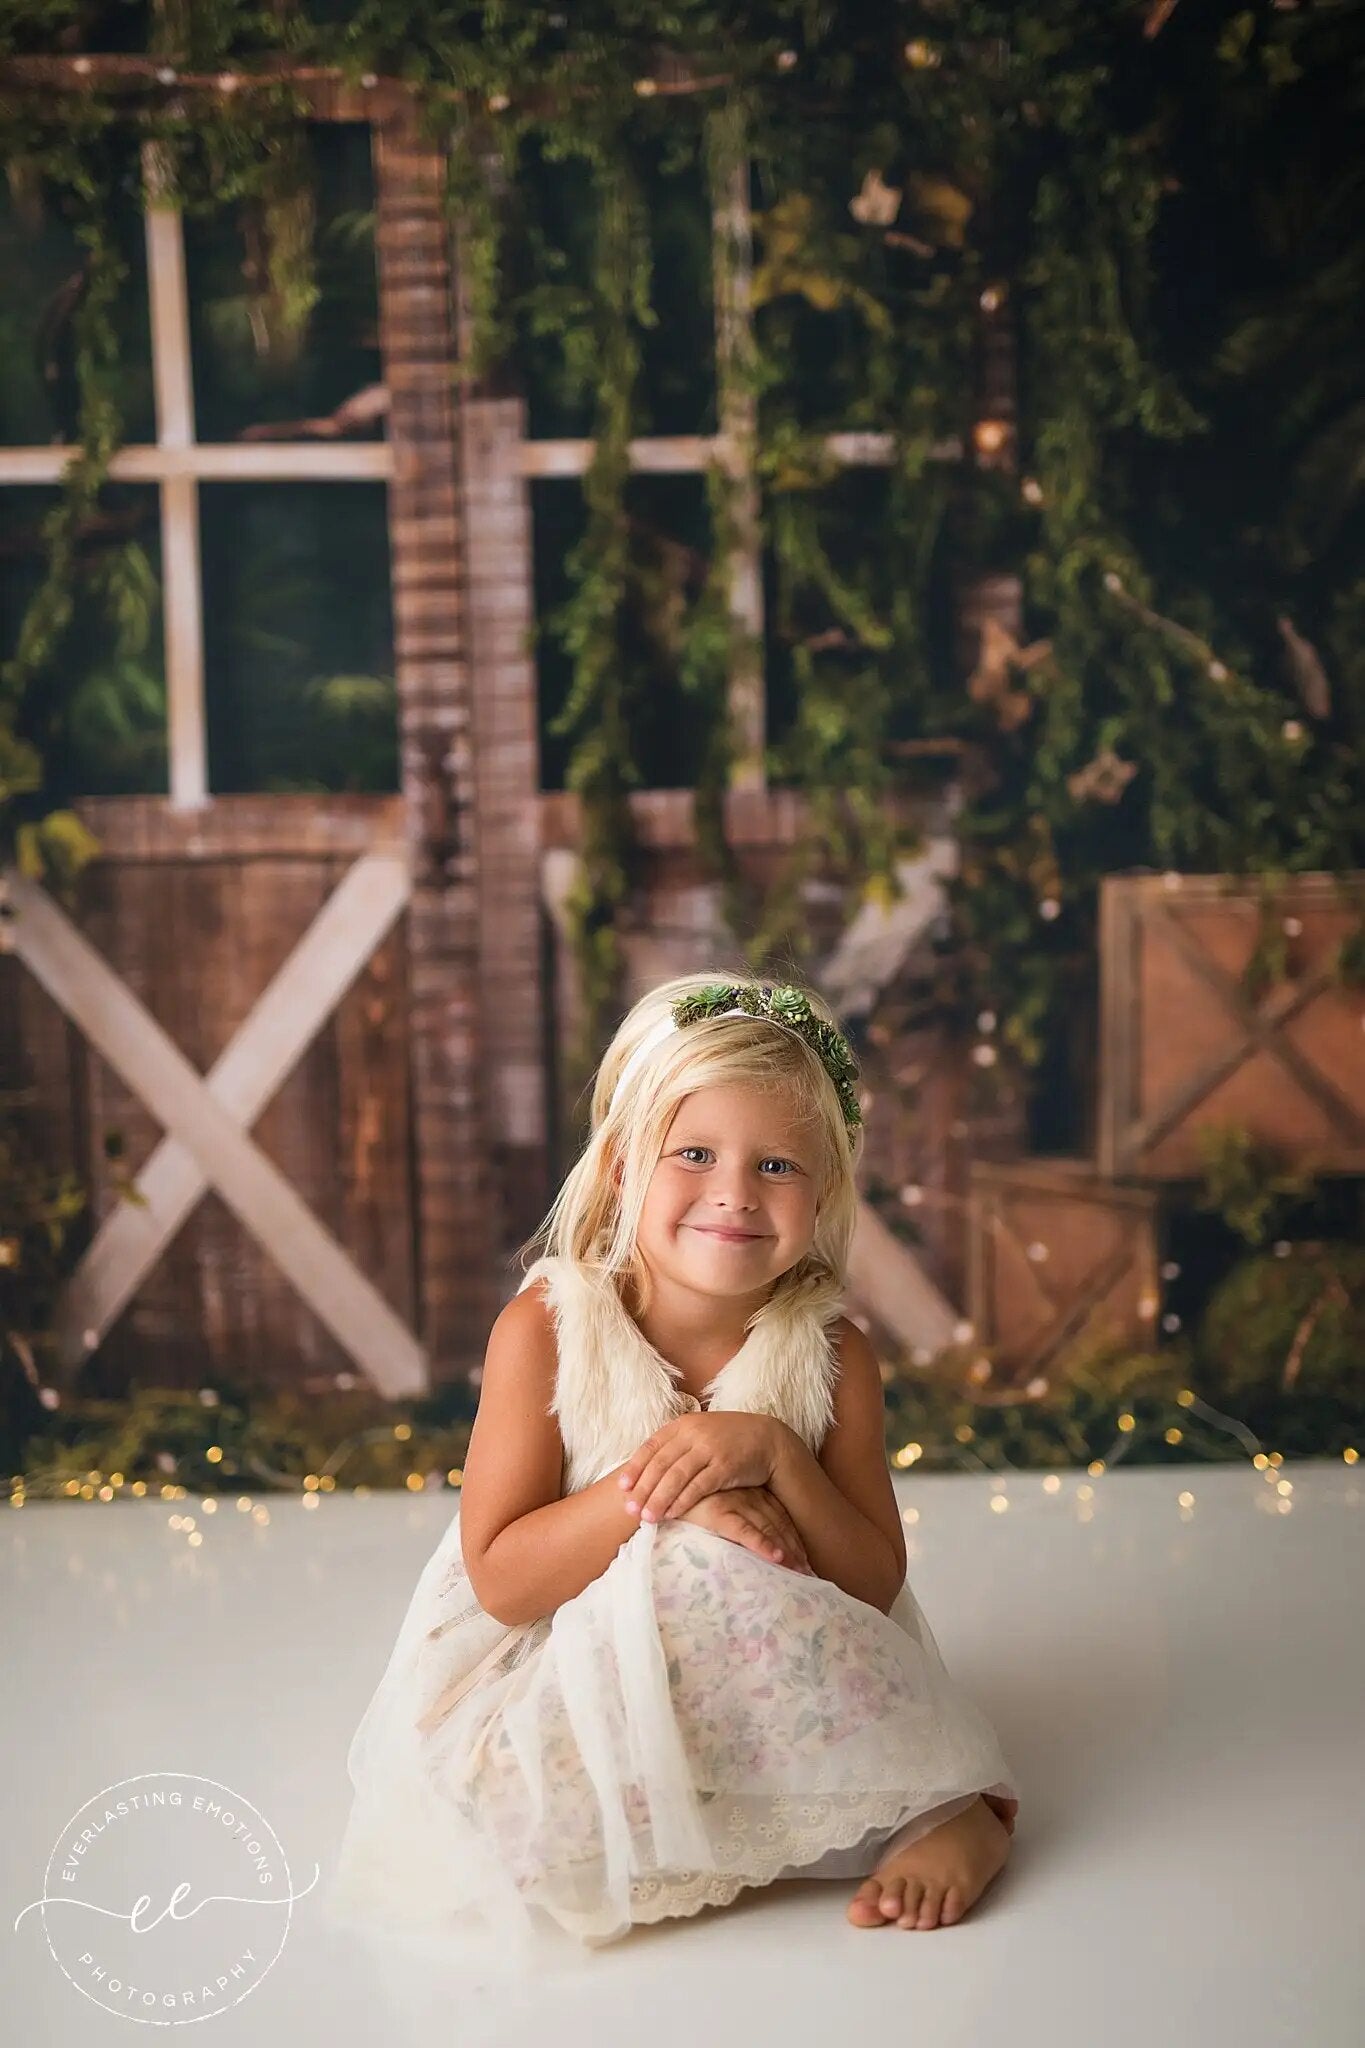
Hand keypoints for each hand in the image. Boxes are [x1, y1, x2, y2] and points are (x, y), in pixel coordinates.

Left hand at [617, 1412, 787, 1525]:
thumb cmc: (728, 1440)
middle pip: (660, 1464)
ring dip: (658, 1499)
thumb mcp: (699, 1434)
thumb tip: (646, 1468)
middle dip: (643, 1489)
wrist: (767, 1439)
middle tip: (629, 1510)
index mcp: (683, 1425)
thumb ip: (676, 1446)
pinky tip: (672, 1514)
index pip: (651, 1447)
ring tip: (646, 1518)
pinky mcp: (725, 1465)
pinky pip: (699, 1486)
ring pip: (676, 1477)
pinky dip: (683, 1501)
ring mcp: (709, 1448)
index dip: (635, 1468)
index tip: (621, 1487)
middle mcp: (693, 1434)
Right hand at [674, 1486, 815, 1574]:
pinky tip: (776, 1558)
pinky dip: (762, 1544)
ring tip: (799, 1573)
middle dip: (795, 1550)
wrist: (657, 1492)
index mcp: (749, 1491)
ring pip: (768, 1528)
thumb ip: (737, 1513)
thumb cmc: (686, 1501)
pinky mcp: (716, 1512)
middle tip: (809, 1574)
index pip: (780, 1517)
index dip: (795, 1539)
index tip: (807, 1561)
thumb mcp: (717, 1504)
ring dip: (786, 1551)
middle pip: (779, 1524)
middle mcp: (746, 1494)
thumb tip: (758, 1538)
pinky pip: (745, 1531)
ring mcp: (732, 1502)